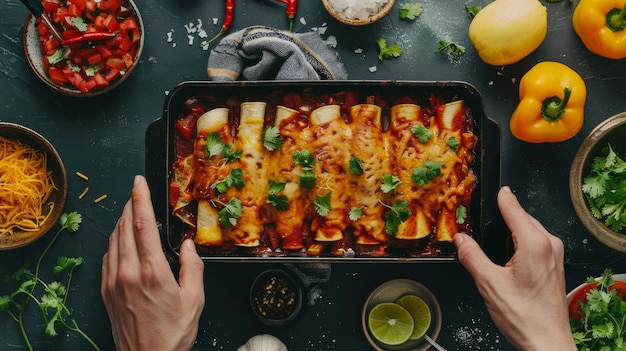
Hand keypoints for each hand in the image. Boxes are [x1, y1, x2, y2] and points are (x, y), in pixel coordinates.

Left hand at [101, 175, 204, 350]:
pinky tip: (123, 240)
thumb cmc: (173, 334)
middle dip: (130, 205)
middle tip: (137, 192)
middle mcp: (128, 273)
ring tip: (132, 211)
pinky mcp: (106, 292)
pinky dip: (115, 241)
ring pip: (113, 240)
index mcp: (152, 272)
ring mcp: (113, 282)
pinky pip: (107, 257)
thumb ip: (193, 267)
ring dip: (122, 221)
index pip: (142, 225)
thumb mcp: (194, 299)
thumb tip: (189, 244)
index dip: (140, 199)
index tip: (139, 182)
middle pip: (124, 227)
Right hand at [454, 186, 575, 350]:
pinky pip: (535, 242)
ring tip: (491, 232)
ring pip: (529, 229)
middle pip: (522, 217)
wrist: (546, 341)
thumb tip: (461, 239)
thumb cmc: (525, 317)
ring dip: (511, 228)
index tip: (490, 188)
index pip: (513, 207)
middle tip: (481, 215)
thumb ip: (472, 256)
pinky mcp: (554, 265)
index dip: (499, 197)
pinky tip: (506, 252)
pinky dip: (520, 240)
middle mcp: (549, 245)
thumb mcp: (488, 283)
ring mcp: (554, 255)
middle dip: (502, 214)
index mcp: (534, 243)